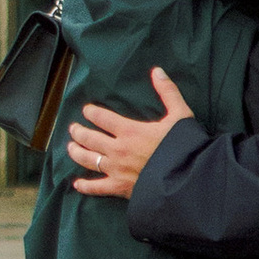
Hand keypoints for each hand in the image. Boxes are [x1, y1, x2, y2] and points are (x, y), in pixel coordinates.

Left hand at [69, 68, 196, 198]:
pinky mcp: (120, 188)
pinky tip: (77, 184)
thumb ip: (168, 92)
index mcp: (130, 131)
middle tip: (73, 128)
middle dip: (79, 132)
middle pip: (90, 138)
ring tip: (71, 148)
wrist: (187, 179)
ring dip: (76, 152)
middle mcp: (118, 149)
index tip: (86, 110)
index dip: (92, 112)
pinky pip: (97, 188)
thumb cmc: (183, 146)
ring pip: (88, 160)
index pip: (103, 118)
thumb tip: (158, 71)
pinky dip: (86, 186)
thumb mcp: (180, 115)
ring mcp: (116, 170)